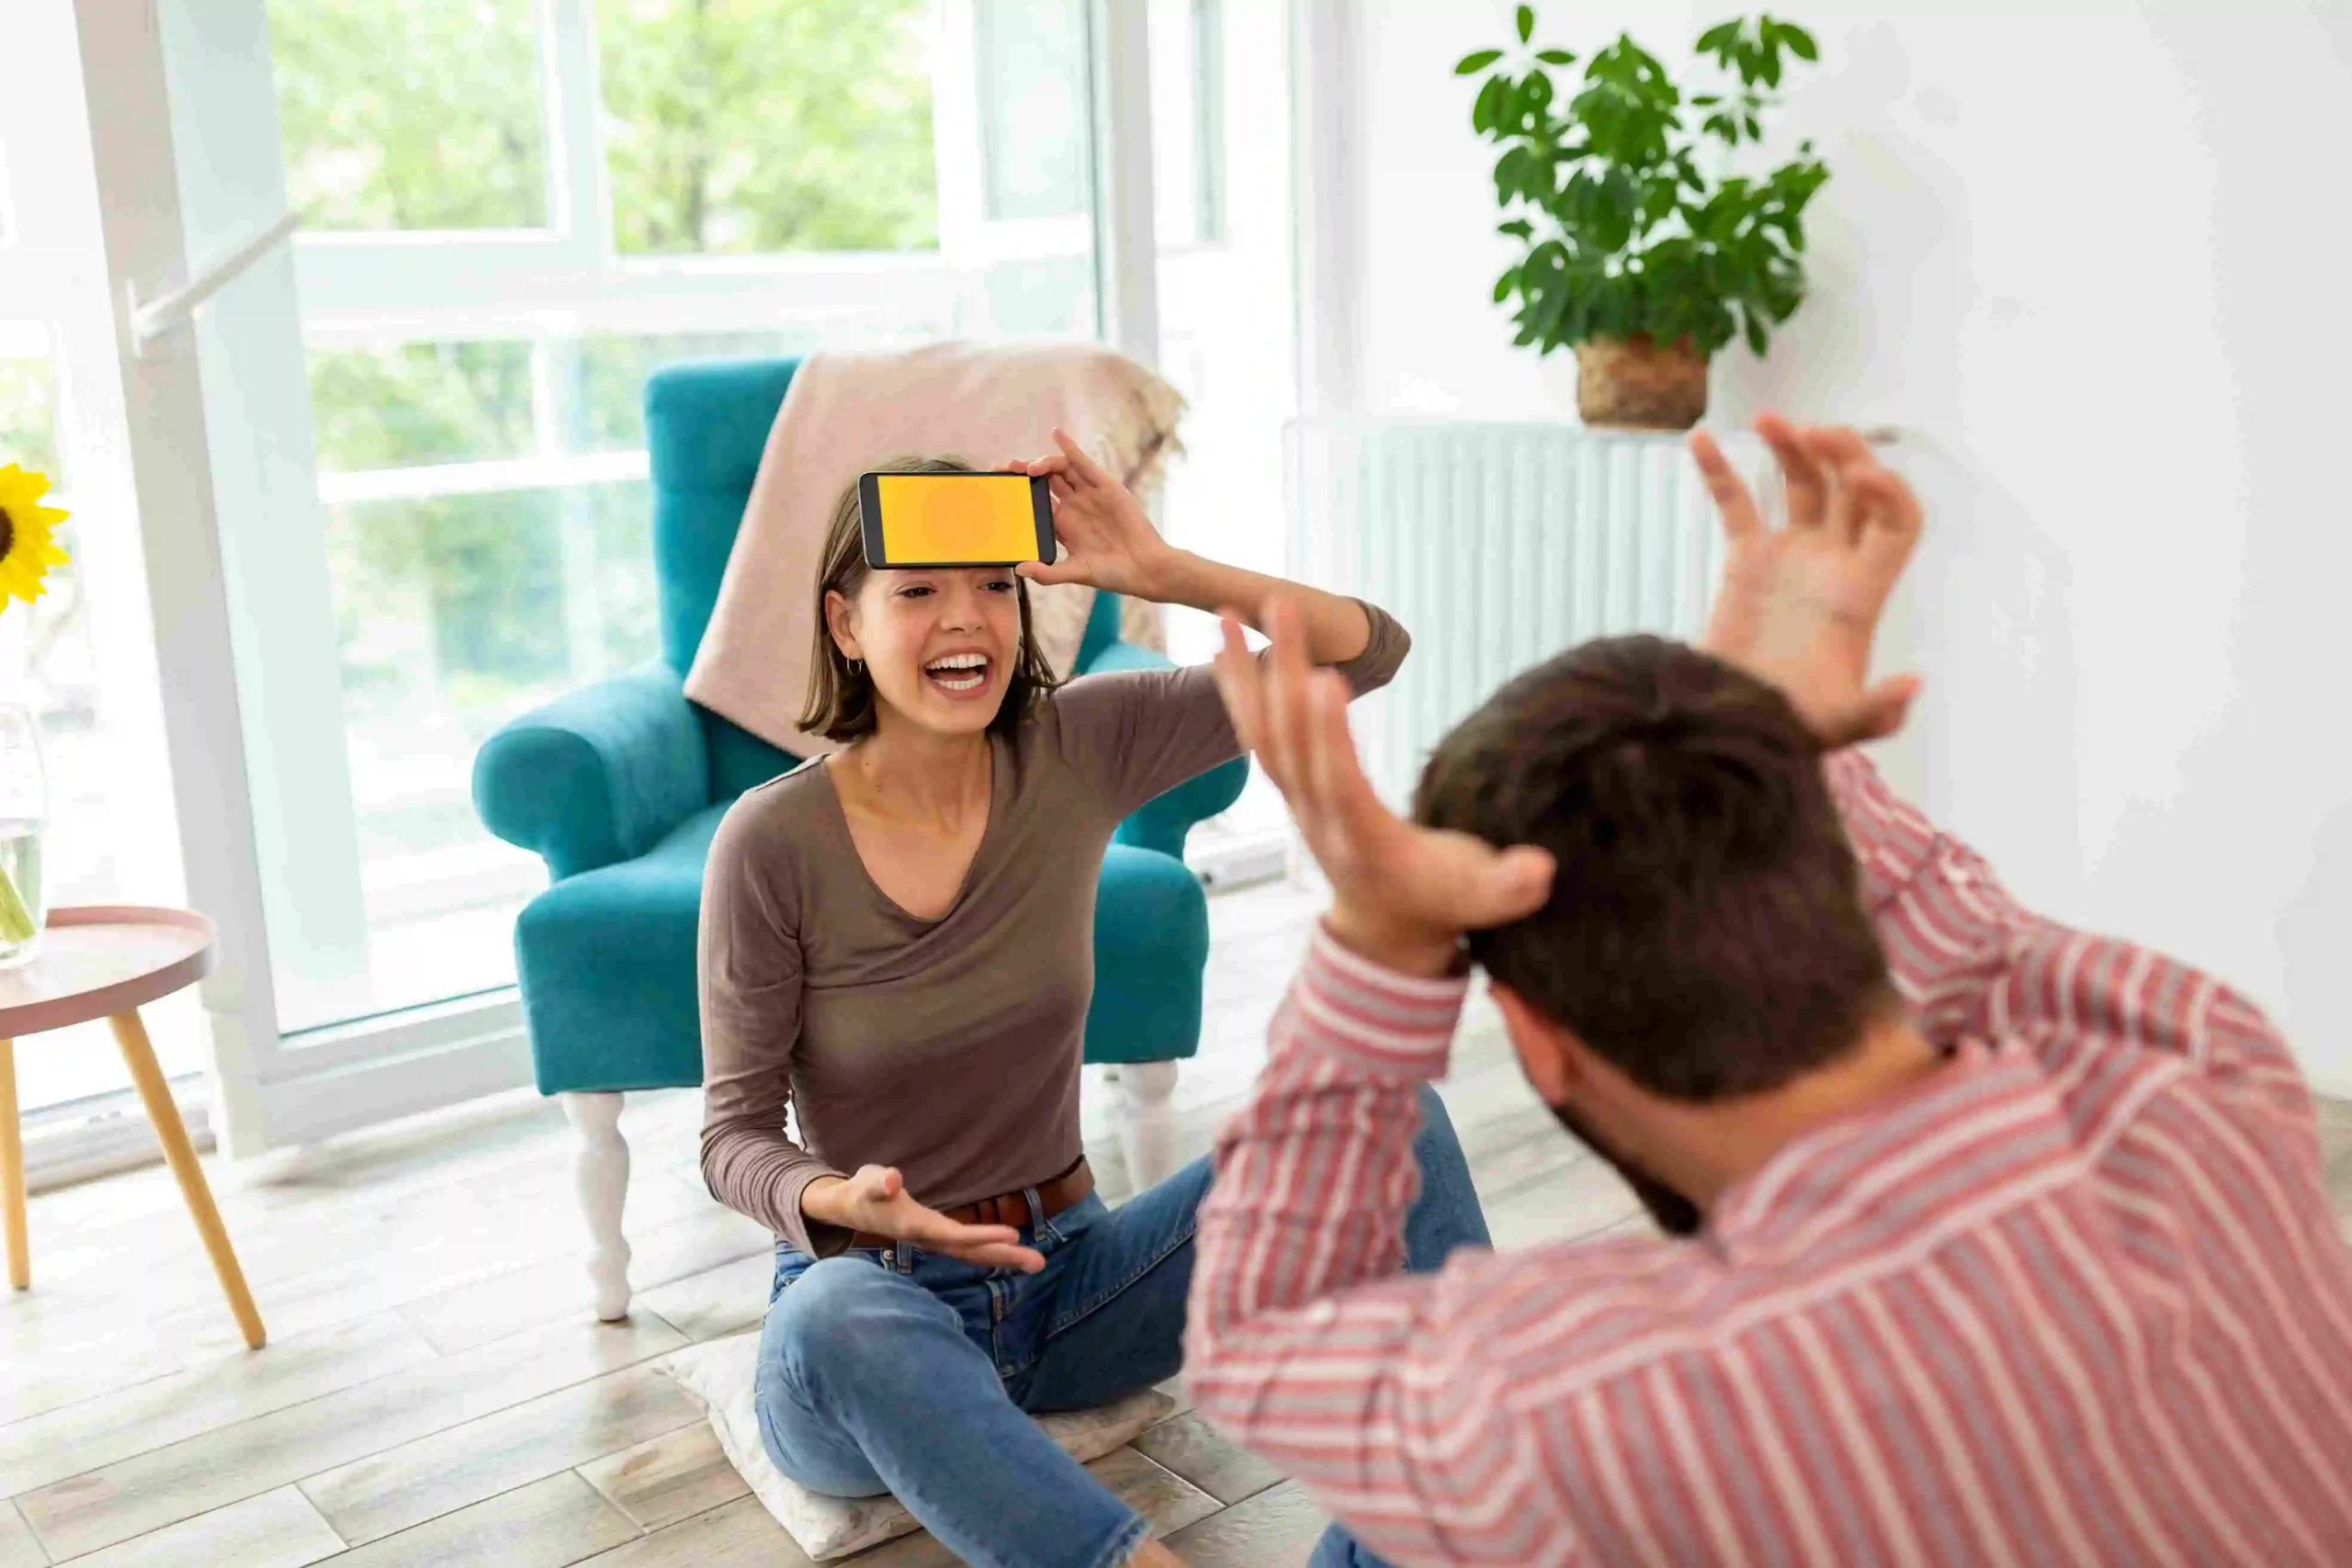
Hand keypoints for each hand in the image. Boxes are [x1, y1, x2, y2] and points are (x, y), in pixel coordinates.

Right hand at [801, 1166, 1045, 1272]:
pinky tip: (1010, 1251)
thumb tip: (892, 1180)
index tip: (1012, 1235)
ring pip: (973, 1252)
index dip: (982, 1235)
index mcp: (916, 1227)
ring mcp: (934, 1240)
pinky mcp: (937, 1236)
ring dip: (1003, 1257)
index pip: (955, 1234)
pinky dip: (991, 1250)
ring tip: (1037, 1262)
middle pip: (971, 1251)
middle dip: (1004, 1256)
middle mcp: (929, 1239)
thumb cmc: (863, 1190)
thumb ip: (879, 1182)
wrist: (850, 1209)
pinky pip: (969, 1247)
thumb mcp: (868, 1180)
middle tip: (1039, 1263)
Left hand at [1009, 428, 1178, 597]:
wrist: (1147, 569)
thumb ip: (1048, 574)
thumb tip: (1019, 568)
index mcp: (1063, 526)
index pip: (1034, 502)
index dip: (1017, 493)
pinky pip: (1084, 464)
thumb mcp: (1076, 574)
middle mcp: (1074, 506)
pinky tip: (1058, 434)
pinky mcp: (1105, 487)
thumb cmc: (1114, 574)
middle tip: (1004, 470)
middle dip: (1024, 473)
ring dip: (1042, 463)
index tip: (998, 489)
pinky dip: (1071, 448)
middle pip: (1044, 481)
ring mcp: (1089, 495)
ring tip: (1028, 468)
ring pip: (1060, 470)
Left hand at [1211, 604, 1553, 975]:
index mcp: (1365, 839)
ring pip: (1264, 732)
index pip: (1340, 783)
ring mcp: (1298, 800)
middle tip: (1279, 608)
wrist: (1388, 928)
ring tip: (1225, 615)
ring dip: (1245, 673)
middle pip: (1292, 741)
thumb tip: (1539, 868)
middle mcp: (1319, 816)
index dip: (1329, 735)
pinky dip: (1239, 690)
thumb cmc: (1441, 901)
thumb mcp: (1485, 900)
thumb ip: (1513, 886)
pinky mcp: (1292, 786)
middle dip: (1283, 673)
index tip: (1324, 680)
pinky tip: (1223, 646)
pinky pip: (1258, 734)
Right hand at [1689, 414, 1924, 748]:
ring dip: (1793, 446)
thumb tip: (1913, 683)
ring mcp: (1790, 559)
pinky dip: (1720, 471)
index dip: (1888, 492)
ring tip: (1770, 421)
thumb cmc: (1789, 728)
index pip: (1897, 521)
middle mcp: (1832, 566)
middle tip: (1814, 434)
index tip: (1857, 477)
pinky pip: (1738, 504)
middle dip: (1844, 452)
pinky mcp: (1745, 563)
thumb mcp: (1838, 726)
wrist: (1734, 727)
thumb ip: (1877, 711)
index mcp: (1861, 591)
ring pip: (1802, 484)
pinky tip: (1700, 439)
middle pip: (1854, 489)